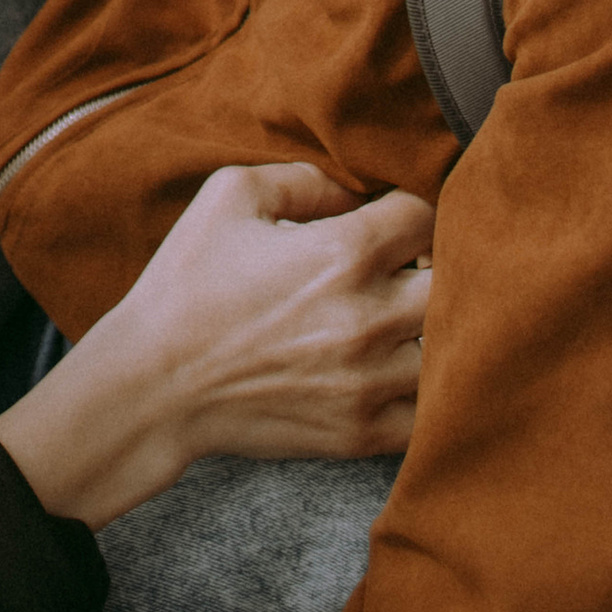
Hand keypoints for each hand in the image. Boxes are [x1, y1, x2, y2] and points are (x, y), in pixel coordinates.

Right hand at [0, 162, 433, 528]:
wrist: (155, 384)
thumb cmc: (188, 283)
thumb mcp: (230, 195)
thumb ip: (304, 178)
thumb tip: (352, 194)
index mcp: (342, 253)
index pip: (424, 216)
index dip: (408, 208)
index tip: (388, 219)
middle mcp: (369, 318)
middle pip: (456, 284)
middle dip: (436, 267)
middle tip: (405, 266)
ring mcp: (370, 383)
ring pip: (452, 351)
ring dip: (434, 330)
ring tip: (403, 319)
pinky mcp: (361, 434)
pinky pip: (431, 415)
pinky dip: (426, 392)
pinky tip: (398, 371)